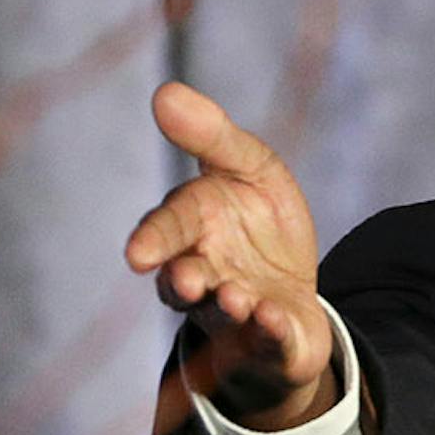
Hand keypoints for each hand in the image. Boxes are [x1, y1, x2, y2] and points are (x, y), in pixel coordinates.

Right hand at [127, 82, 336, 433]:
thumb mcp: (250, 167)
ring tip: (236, 299)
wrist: (295, 289)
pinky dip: (270, 332)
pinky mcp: (271, 342)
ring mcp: (234, 315)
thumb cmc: (261, 221)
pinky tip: (275, 318)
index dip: (154, 240)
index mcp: (191, 230)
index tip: (138, 254)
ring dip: (226, 308)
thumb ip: (211, 136)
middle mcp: (203, 276)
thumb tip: (163, 92)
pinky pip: (269, 342)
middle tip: (184, 279)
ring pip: (221, 317)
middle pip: (183, 283)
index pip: (167, 230)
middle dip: (183, 281)